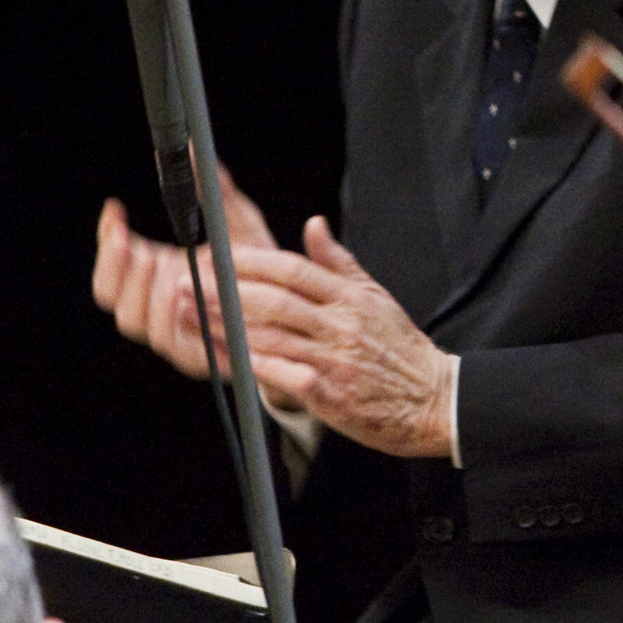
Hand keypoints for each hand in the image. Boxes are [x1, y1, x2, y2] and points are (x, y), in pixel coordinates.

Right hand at [92, 165, 276, 382]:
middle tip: (129, 240)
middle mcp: (160, 306)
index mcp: (158, 276)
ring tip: (155, 262)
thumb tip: (196, 148)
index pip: (113, 266)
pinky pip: (174, 342)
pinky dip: (172, 318)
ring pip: (136, 321)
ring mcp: (176, 332)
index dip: (107, 239)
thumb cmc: (260, 267)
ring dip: (141, 291)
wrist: (295, 311)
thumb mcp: (237, 222)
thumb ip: (216, 192)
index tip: (115, 209)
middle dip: (115, 267)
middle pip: (112, 297)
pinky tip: (181, 292)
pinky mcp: (200, 355)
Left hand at [199, 217, 458, 460]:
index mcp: (351, 297)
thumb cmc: (402, 349)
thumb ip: (339, 262)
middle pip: (275, 301)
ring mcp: (334, 359)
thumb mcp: (376, 296)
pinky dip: (248, 365)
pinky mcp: (329, 394)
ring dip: (225, 327)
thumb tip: (313, 224)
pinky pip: (280, 375)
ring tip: (191, 317)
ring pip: (271, 337)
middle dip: (226, 292)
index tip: (220, 258)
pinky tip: (222, 357)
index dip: (253, 263)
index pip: (295, 271)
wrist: (434, 399)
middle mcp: (341, 324)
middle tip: (188, 284)